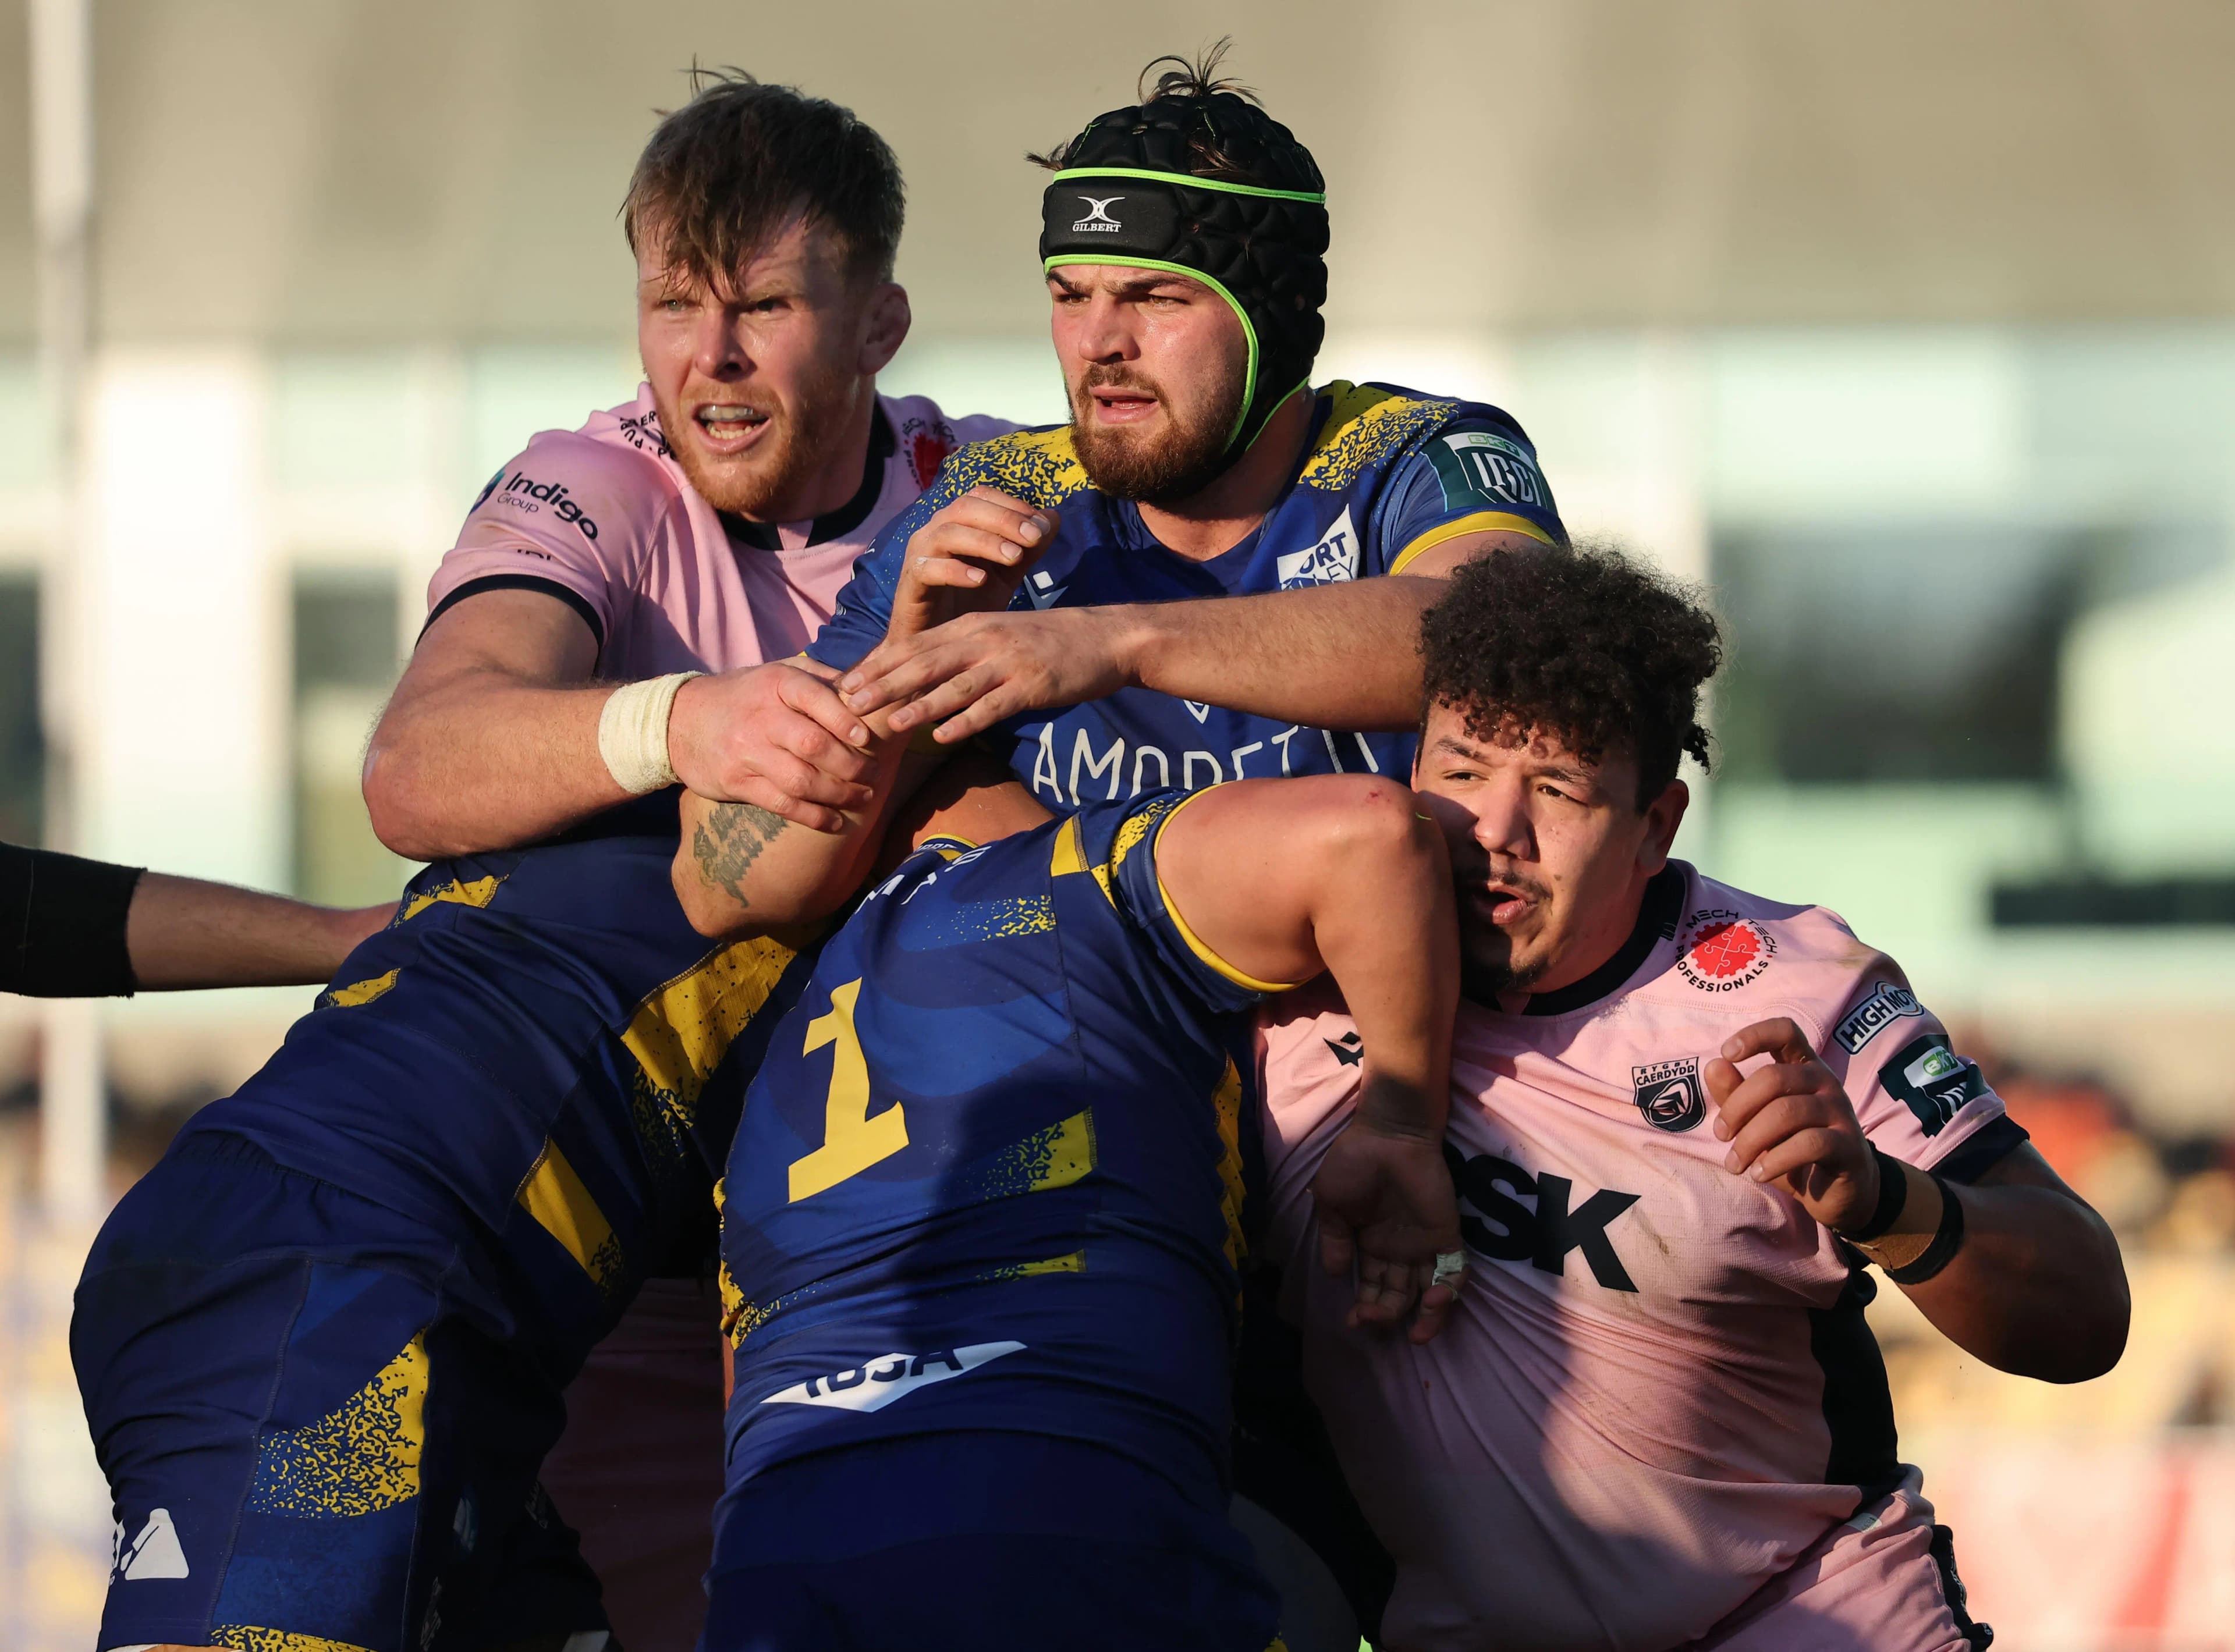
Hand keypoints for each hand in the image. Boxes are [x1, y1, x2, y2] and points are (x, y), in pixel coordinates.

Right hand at [667, 660, 875, 832]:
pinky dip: (813, 816)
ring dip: (839, 794)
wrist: (680, 721)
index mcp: (776, 683)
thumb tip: (866, 688)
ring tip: (863, 797)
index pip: (814, 698)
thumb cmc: (745, 695)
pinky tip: (835, 821)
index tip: (866, 737)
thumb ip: (819, 677)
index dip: (844, 719)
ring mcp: (747, 752)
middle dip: (852, 765)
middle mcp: (761, 717)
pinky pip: (782, 804)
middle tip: (874, 775)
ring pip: (801, 779)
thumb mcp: (776, 672)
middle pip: (814, 745)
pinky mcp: (737, 782)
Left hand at [840, 605, 1138, 743]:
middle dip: (884, 683)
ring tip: (887, 725)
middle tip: (849, 703)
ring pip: (954, 686)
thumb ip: (963, 653)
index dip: (878, 665)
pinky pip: (992, 706)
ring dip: (918, 706)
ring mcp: (1007, 662)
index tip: (845, 683)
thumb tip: (923, 678)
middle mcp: (984, 640)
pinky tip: (943, 737)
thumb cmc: (1049, 642)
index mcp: (972, 626)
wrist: (1104, 639)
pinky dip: (966, 722)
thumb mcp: (1000, 636)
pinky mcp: (1030, 685)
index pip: (915, 645)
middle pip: (924, 663)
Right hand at [886, 487, 1058, 643]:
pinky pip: (928, 568)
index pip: (981, 496)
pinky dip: (955, 571)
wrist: (937, 644)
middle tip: (1034, 537)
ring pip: (947, 533)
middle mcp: (935, 531)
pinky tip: (980, 580)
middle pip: (965, 507)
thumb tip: (1054, 517)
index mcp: (957, 523)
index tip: (1042, 524)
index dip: (1012, 504)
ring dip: (984, 541)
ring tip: (1013, 556)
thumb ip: (1028, 548)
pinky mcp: (910, 583)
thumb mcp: (1006, 574)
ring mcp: (919, 555)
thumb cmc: (968, 603)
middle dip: (1003, 519)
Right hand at [1309, 1087, 1464, 1343]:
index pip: (1371, 1288)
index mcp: (1371, 1246)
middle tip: (1372, 1322)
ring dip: (1426, 1318)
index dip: (1365, 1308)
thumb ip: (1334, 1240)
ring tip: (1416, 1335)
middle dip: (1386, 1315)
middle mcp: (1399, 1251)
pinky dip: (1448, 1292)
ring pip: (1431, 1293)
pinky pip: (1454, 1270)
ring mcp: (1424, 1244)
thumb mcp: (1331, 1203)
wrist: (1387, 1134)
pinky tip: (1433, 1302)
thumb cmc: (1354, 1162)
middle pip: (1398, 1296)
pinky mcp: (1446, 1234)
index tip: (1353, 1320)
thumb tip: (1336, 1274)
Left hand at [1705, 1017, 1878, 1231]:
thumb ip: (1735, 1093)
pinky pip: (1808, 1144)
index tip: (1726, 1053)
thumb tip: (1713, 1066)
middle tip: (1721, 1135)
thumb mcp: (1756, 1120)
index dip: (1755, 1035)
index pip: (1786, 1032)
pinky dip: (1775, 1160)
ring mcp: (1840, 1112)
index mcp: (1803, 1067)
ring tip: (1735, 1164)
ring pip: (1787, 1112)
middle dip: (1737, 1108)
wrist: (1835, 1191)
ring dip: (1750, 1141)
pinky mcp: (1849, 1145)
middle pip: (1774, 1077)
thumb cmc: (1789, 1147)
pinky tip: (1759, 1174)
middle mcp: (1825, 1082)